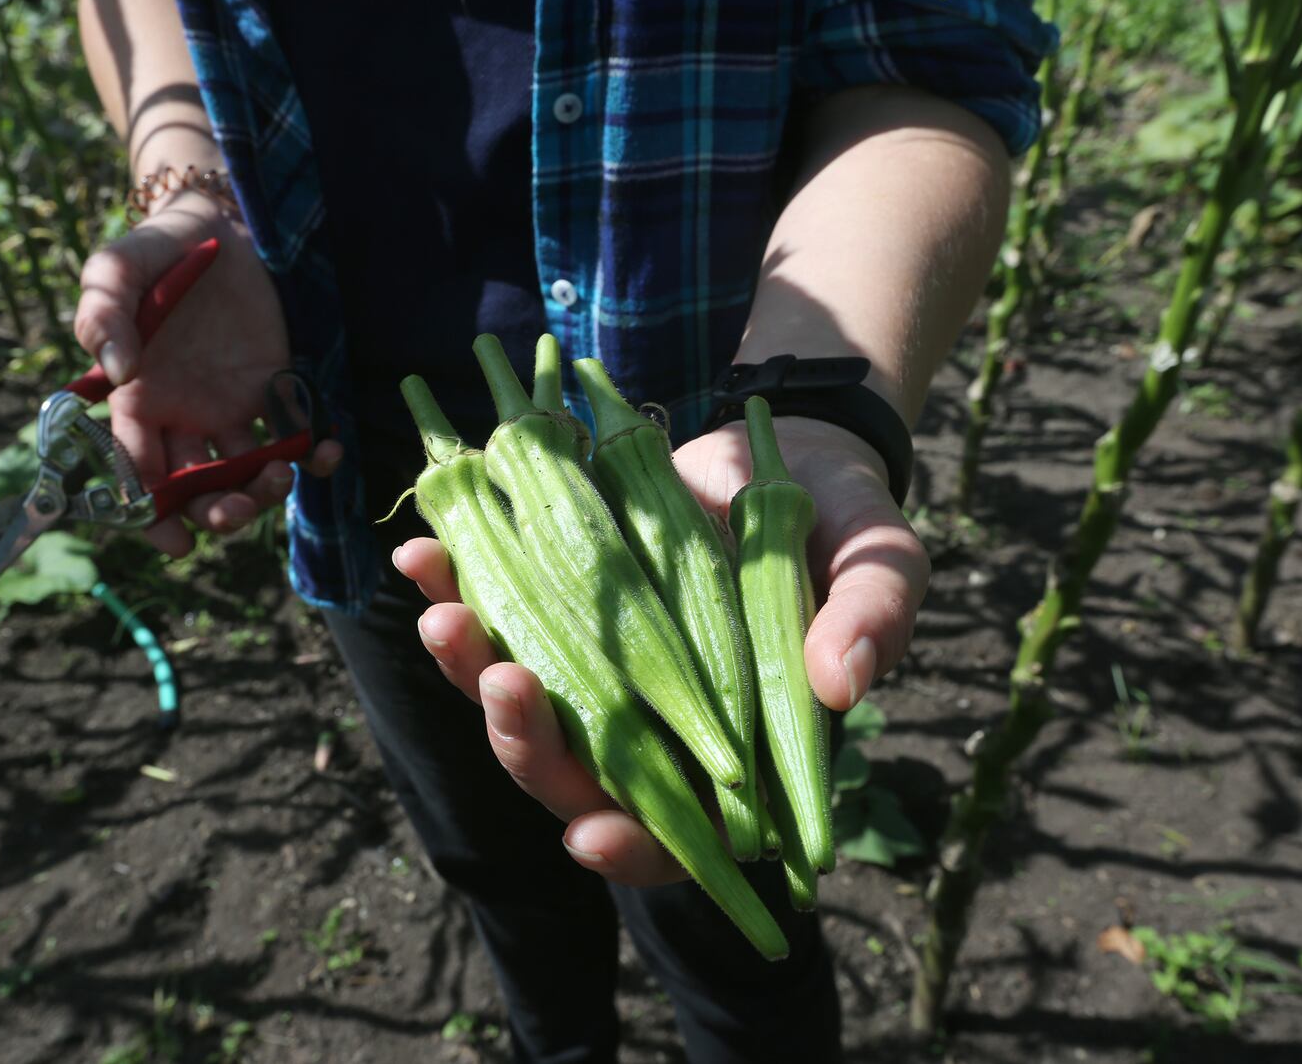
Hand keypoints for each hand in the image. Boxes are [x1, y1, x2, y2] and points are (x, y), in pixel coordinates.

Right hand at [72, 194, 341, 555]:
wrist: (217, 222)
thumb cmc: (156, 250)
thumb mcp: (113, 270)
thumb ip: (102, 315)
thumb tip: (116, 372)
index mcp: (137, 402)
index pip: (136, 474)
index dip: (150, 515)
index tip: (175, 541)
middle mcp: (184, 416)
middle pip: (196, 489)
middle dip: (215, 514)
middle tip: (236, 510)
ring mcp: (231, 408)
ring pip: (244, 473)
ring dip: (262, 492)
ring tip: (279, 475)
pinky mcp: (277, 389)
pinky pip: (295, 436)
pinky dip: (316, 455)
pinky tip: (328, 452)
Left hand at [393, 417, 929, 885]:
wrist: (780, 452)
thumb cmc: (842, 527)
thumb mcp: (880, 563)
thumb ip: (873, 620)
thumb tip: (844, 684)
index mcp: (730, 750)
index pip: (677, 835)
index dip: (634, 849)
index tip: (595, 835)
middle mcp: (649, 723)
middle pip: (573, 775)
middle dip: (527, 745)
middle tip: (507, 685)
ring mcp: (596, 666)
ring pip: (520, 702)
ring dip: (469, 671)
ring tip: (442, 619)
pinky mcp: (557, 607)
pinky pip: (495, 615)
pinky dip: (453, 590)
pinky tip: (421, 557)